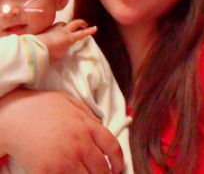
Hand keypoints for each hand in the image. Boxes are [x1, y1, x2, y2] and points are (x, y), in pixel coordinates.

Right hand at [0, 89, 123, 173]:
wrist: (16, 115)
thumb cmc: (43, 106)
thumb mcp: (71, 103)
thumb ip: (88, 117)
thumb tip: (100, 127)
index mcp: (87, 127)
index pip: (112, 146)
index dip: (119, 160)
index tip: (118, 167)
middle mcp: (80, 145)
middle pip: (101, 168)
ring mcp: (65, 161)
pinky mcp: (48, 173)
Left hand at [38, 19, 96, 60]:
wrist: (37, 46)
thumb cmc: (51, 53)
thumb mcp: (61, 54)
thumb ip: (65, 49)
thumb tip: (64, 47)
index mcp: (69, 38)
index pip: (82, 34)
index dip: (89, 31)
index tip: (95, 28)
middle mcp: (64, 31)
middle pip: (75, 23)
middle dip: (81, 23)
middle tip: (84, 24)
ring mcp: (55, 29)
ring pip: (63, 23)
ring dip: (66, 25)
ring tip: (66, 28)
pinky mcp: (47, 29)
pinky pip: (53, 27)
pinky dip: (55, 29)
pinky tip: (53, 32)